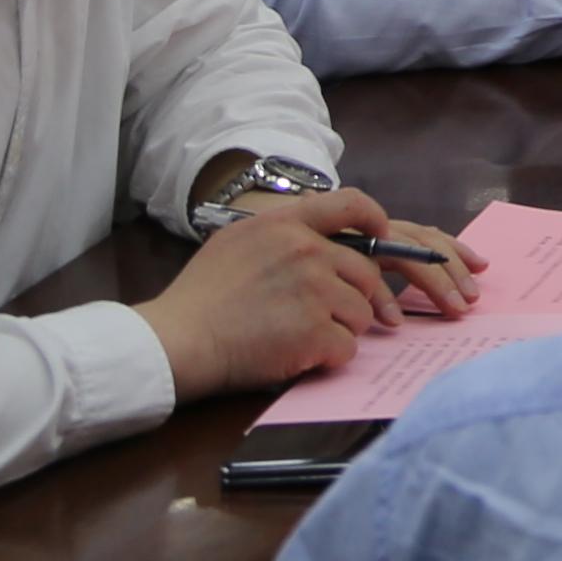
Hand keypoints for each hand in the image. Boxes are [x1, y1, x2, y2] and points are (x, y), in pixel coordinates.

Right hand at [143, 200, 428, 399]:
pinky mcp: (316, 330)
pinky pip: (347, 346)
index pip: (350, 203)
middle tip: (323, 316)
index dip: (374, 219)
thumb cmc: (201, 296)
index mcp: (285, 224)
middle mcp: (306, 250)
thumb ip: (279, 233)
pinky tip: (299, 356)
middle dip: (352, 297)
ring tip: (301, 337)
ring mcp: (314, 289)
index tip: (381, 236)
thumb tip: (315, 236)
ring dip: (340, 329)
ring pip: (361, 313)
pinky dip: (328, 357)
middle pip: (366, 272)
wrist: (180, 339)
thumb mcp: (235, 241)